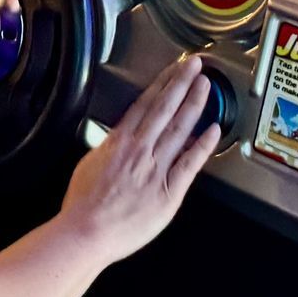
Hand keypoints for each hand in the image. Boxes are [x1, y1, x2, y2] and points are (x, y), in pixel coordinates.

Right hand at [59, 56, 213, 265]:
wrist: (85, 231)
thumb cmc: (83, 205)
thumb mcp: (89, 164)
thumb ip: (109, 149)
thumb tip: (117, 140)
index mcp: (118, 142)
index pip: (145, 104)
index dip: (162, 84)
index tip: (174, 70)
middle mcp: (139, 150)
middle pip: (164, 108)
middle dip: (181, 83)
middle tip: (196, 65)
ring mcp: (155, 169)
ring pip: (178, 129)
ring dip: (193, 104)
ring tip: (205, 86)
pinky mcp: (168, 191)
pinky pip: (190, 164)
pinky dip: (203, 145)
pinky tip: (214, 129)